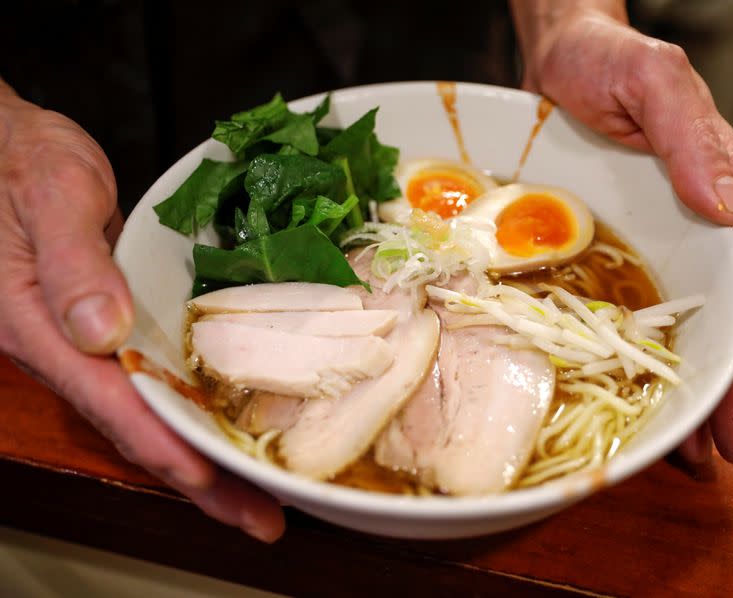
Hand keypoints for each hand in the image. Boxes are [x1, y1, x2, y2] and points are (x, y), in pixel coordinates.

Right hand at [0, 82, 284, 540]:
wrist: (7, 146)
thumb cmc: (20, 159)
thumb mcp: (48, 195)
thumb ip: (71, 262)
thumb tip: (102, 331)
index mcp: (39, 328)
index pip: (112, 403)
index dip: (166, 446)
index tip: (214, 480)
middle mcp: (67, 349)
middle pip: (140, 427)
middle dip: (204, 477)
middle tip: (265, 517)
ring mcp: (91, 342)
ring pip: (153, 412)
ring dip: (208, 452)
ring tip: (265, 488)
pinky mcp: (113, 326)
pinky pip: (157, 379)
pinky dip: (198, 407)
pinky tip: (235, 421)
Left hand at [510, 2, 732, 463]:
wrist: (559, 56)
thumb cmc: (609, 60)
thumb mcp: (655, 81)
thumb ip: (691, 138)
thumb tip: (725, 207)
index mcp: (715, 193)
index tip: (730, 401)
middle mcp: (688, 224)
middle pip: (713, 316)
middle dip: (717, 386)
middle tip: (719, 455)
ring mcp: (648, 237)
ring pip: (671, 321)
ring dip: (677, 384)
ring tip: (682, 450)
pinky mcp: (607, 241)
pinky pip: (620, 302)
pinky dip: (625, 350)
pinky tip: (623, 388)